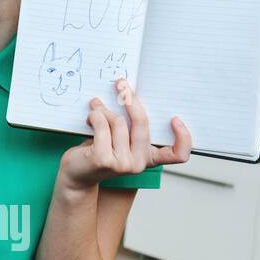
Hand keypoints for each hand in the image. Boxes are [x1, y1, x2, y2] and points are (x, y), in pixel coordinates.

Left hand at [59, 77, 190, 189]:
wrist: (75, 175)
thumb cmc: (97, 152)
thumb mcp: (119, 138)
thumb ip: (130, 124)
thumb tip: (131, 91)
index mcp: (147, 158)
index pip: (178, 154)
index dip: (184, 137)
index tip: (175, 119)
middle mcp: (138, 164)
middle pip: (142, 123)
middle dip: (130, 99)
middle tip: (121, 84)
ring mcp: (122, 164)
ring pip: (118, 121)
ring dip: (104, 110)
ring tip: (96, 109)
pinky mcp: (103, 159)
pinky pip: (103, 124)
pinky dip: (95, 115)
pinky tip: (90, 118)